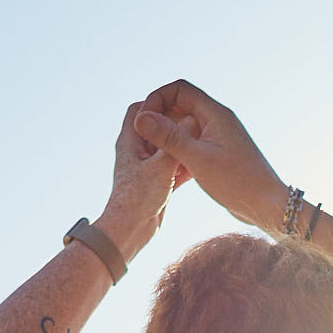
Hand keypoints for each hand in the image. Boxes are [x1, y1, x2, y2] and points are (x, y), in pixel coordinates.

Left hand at [96, 86, 194, 258]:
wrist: (131, 230)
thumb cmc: (139, 198)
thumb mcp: (162, 166)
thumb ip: (177, 142)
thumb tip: (193, 118)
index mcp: (129, 141)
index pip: (140, 109)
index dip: (158, 102)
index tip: (180, 104)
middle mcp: (136, 152)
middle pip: (157, 128)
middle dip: (176, 123)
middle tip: (198, 121)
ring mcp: (146, 168)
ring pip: (167, 149)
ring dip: (183, 145)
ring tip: (203, 142)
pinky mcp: (155, 184)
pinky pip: (172, 168)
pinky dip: (185, 165)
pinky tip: (202, 166)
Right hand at [132, 82, 290, 233]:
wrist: (267, 206)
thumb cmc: (238, 183)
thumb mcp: (198, 160)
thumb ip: (169, 137)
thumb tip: (141, 117)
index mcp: (215, 114)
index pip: (179, 89)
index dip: (156, 99)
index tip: (143, 120)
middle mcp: (217, 120)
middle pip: (179, 105)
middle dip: (159, 119)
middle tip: (144, 141)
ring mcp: (218, 136)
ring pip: (184, 126)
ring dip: (166, 136)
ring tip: (154, 156)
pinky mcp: (217, 152)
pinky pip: (191, 142)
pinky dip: (177, 150)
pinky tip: (169, 168)